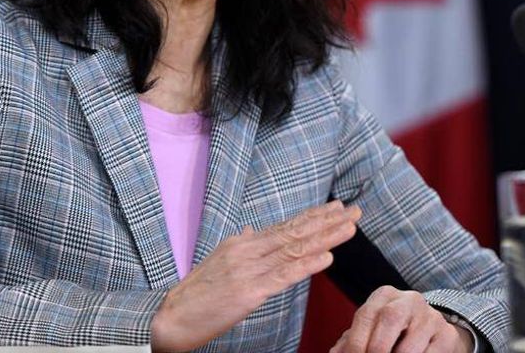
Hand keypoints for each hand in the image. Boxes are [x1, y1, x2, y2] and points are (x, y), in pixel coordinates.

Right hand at [150, 199, 361, 351]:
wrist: (170, 316)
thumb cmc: (196, 294)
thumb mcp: (218, 261)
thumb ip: (239, 245)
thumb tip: (253, 230)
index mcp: (242, 243)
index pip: (285, 226)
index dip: (313, 217)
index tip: (336, 207)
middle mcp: (247, 250)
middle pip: (295, 232)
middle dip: (327, 221)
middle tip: (353, 210)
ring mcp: (248, 270)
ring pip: (294, 249)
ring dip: (325, 238)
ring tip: (349, 228)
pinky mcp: (249, 292)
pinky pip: (283, 276)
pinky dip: (307, 265)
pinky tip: (327, 257)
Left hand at [329, 285, 473, 352]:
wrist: (434, 335)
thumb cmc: (395, 335)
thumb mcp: (372, 332)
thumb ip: (352, 341)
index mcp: (384, 296)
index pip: (365, 316)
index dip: (355, 344)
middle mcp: (408, 300)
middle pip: (389, 319)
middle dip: (376, 350)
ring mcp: (431, 316)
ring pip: (410, 345)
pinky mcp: (447, 336)